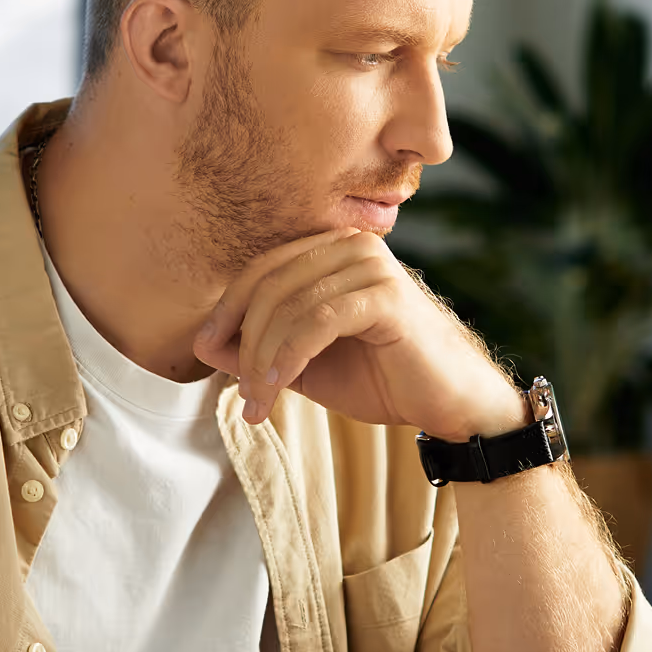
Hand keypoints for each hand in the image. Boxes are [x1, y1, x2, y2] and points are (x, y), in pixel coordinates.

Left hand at [193, 229, 525, 439]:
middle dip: (242, 341)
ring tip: (257, 403)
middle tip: (240, 393)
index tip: (204, 351)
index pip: (262, 269)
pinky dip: (287, 355)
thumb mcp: (307, 366)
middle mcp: (353, 246)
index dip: (226, 309)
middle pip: (269, 283)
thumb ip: (259, 350)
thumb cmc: (383, 379)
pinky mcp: (387, 296)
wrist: (450, 405)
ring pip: (289, 304)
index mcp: (334, 251)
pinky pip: (318, 320)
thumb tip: (202, 344)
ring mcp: (372, 266)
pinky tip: (275, 387)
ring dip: (261, 359)